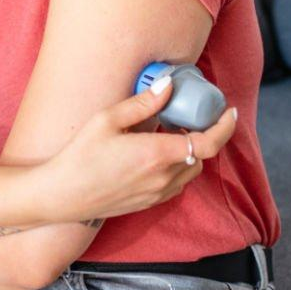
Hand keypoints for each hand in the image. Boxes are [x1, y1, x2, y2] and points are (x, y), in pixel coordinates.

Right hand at [36, 77, 239, 224]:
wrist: (61, 195)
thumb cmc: (80, 156)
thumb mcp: (107, 120)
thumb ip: (143, 104)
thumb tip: (168, 86)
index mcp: (157, 154)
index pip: (208, 143)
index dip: (224, 127)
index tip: (228, 112)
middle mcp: (163, 177)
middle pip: (200, 157)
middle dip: (201, 137)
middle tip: (187, 118)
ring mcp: (156, 194)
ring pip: (190, 172)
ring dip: (189, 154)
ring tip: (170, 135)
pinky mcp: (148, 203)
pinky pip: (176, 185)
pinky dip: (177, 169)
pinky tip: (156, 156)